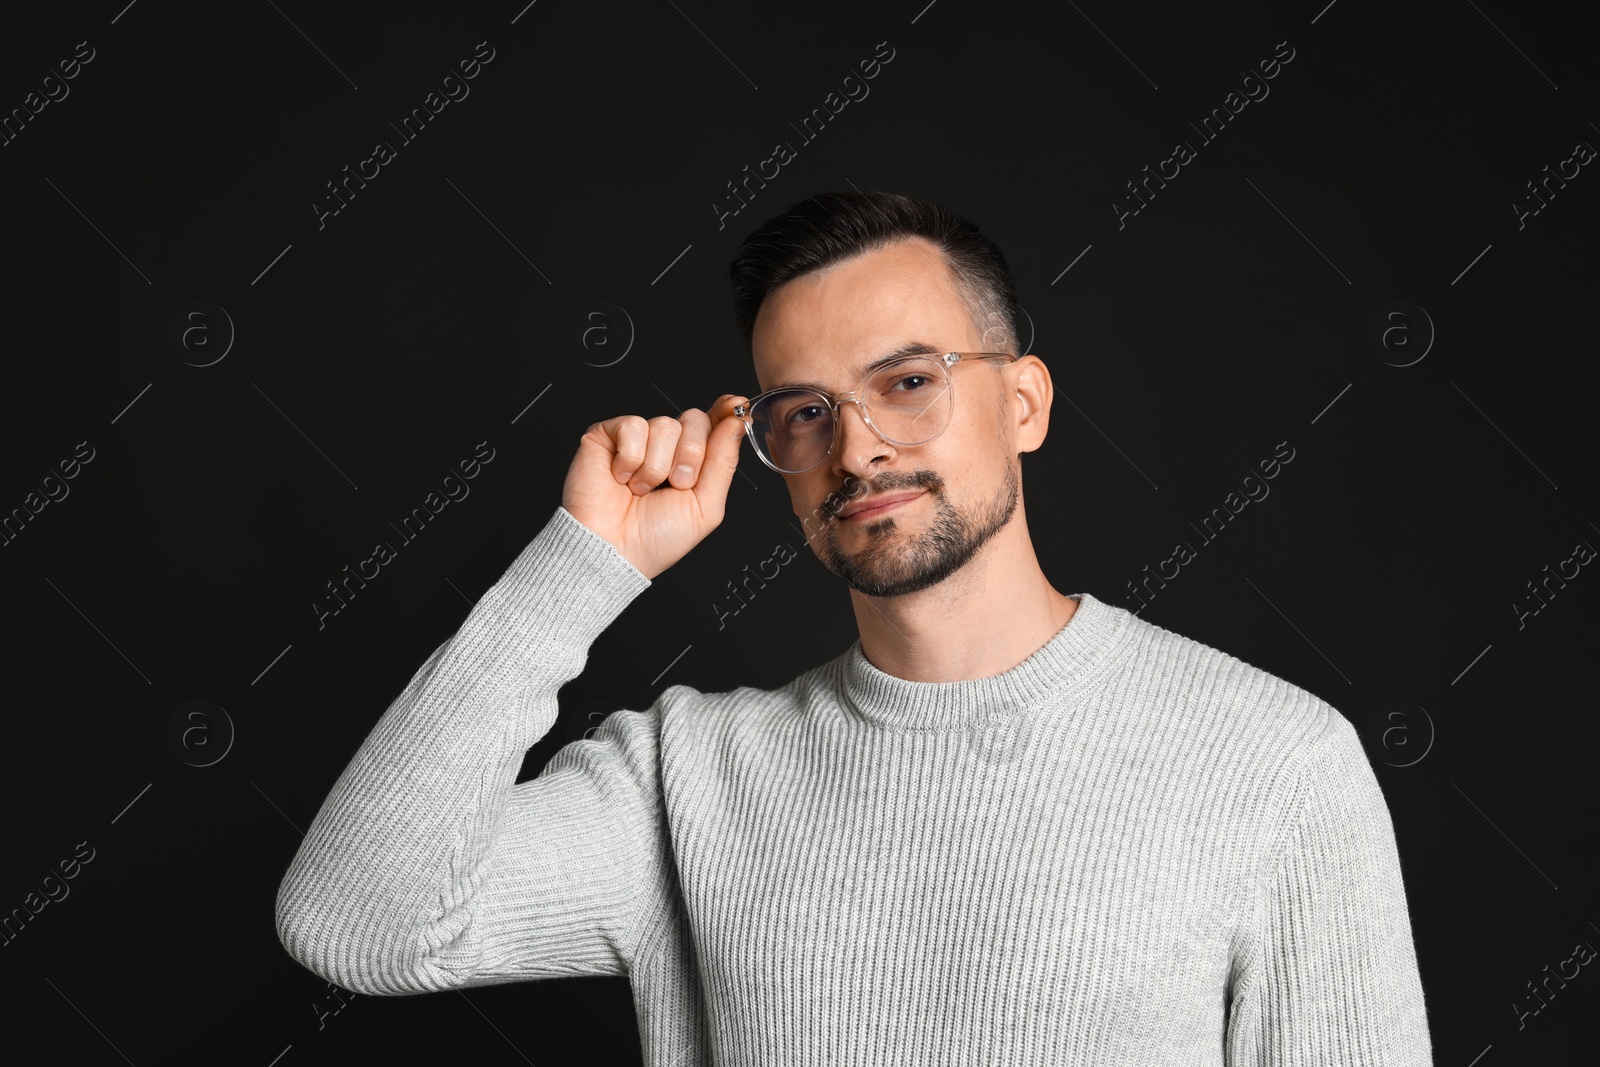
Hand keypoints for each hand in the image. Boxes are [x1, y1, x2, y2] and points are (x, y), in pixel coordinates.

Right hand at [561, 395, 748, 579]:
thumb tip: (736, 421)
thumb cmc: (656, 538)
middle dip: (690, 456)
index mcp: (691, 461)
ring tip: (641, 489)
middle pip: (694, 419)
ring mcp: (636, 439)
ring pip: (664, 425)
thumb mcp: (706, 506)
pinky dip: (630, 459)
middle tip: (675, 485)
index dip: (725, 411)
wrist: (614, 550)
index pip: (713, 423)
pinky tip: (621, 478)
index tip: (736, 406)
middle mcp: (666, 446)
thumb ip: (724, 462)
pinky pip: (633, 426)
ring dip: (656, 467)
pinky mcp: (607, 435)